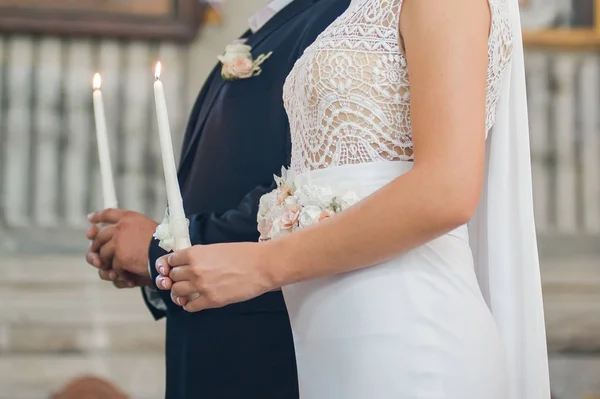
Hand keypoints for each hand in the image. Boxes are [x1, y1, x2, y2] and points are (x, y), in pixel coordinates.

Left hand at [86, 209, 157, 286]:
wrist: (168, 254)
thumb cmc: (163, 243)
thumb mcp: (146, 228)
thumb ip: (129, 230)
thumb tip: (110, 235)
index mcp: (129, 217)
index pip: (108, 213)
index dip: (98, 216)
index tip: (91, 219)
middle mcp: (121, 227)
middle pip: (99, 235)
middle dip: (96, 245)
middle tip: (96, 253)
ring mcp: (119, 242)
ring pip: (102, 253)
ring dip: (107, 262)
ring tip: (115, 269)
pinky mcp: (120, 257)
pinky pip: (113, 267)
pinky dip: (120, 274)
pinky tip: (129, 277)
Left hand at [155, 243, 274, 311]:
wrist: (262, 266)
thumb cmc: (244, 254)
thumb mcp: (216, 248)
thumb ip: (200, 256)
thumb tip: (190, 263)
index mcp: (195, 253)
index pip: (170, 260)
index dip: (171, 265)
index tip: (174, 268)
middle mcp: (194, 269)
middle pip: (172, 277)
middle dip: (175, 279)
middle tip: (182, 281)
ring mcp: (201, 286)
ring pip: (177, 292)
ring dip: (180, 293)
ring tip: (186, 293)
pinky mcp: (211, 300)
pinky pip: (190, 306)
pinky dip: (189, 305)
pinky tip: (195, 302)